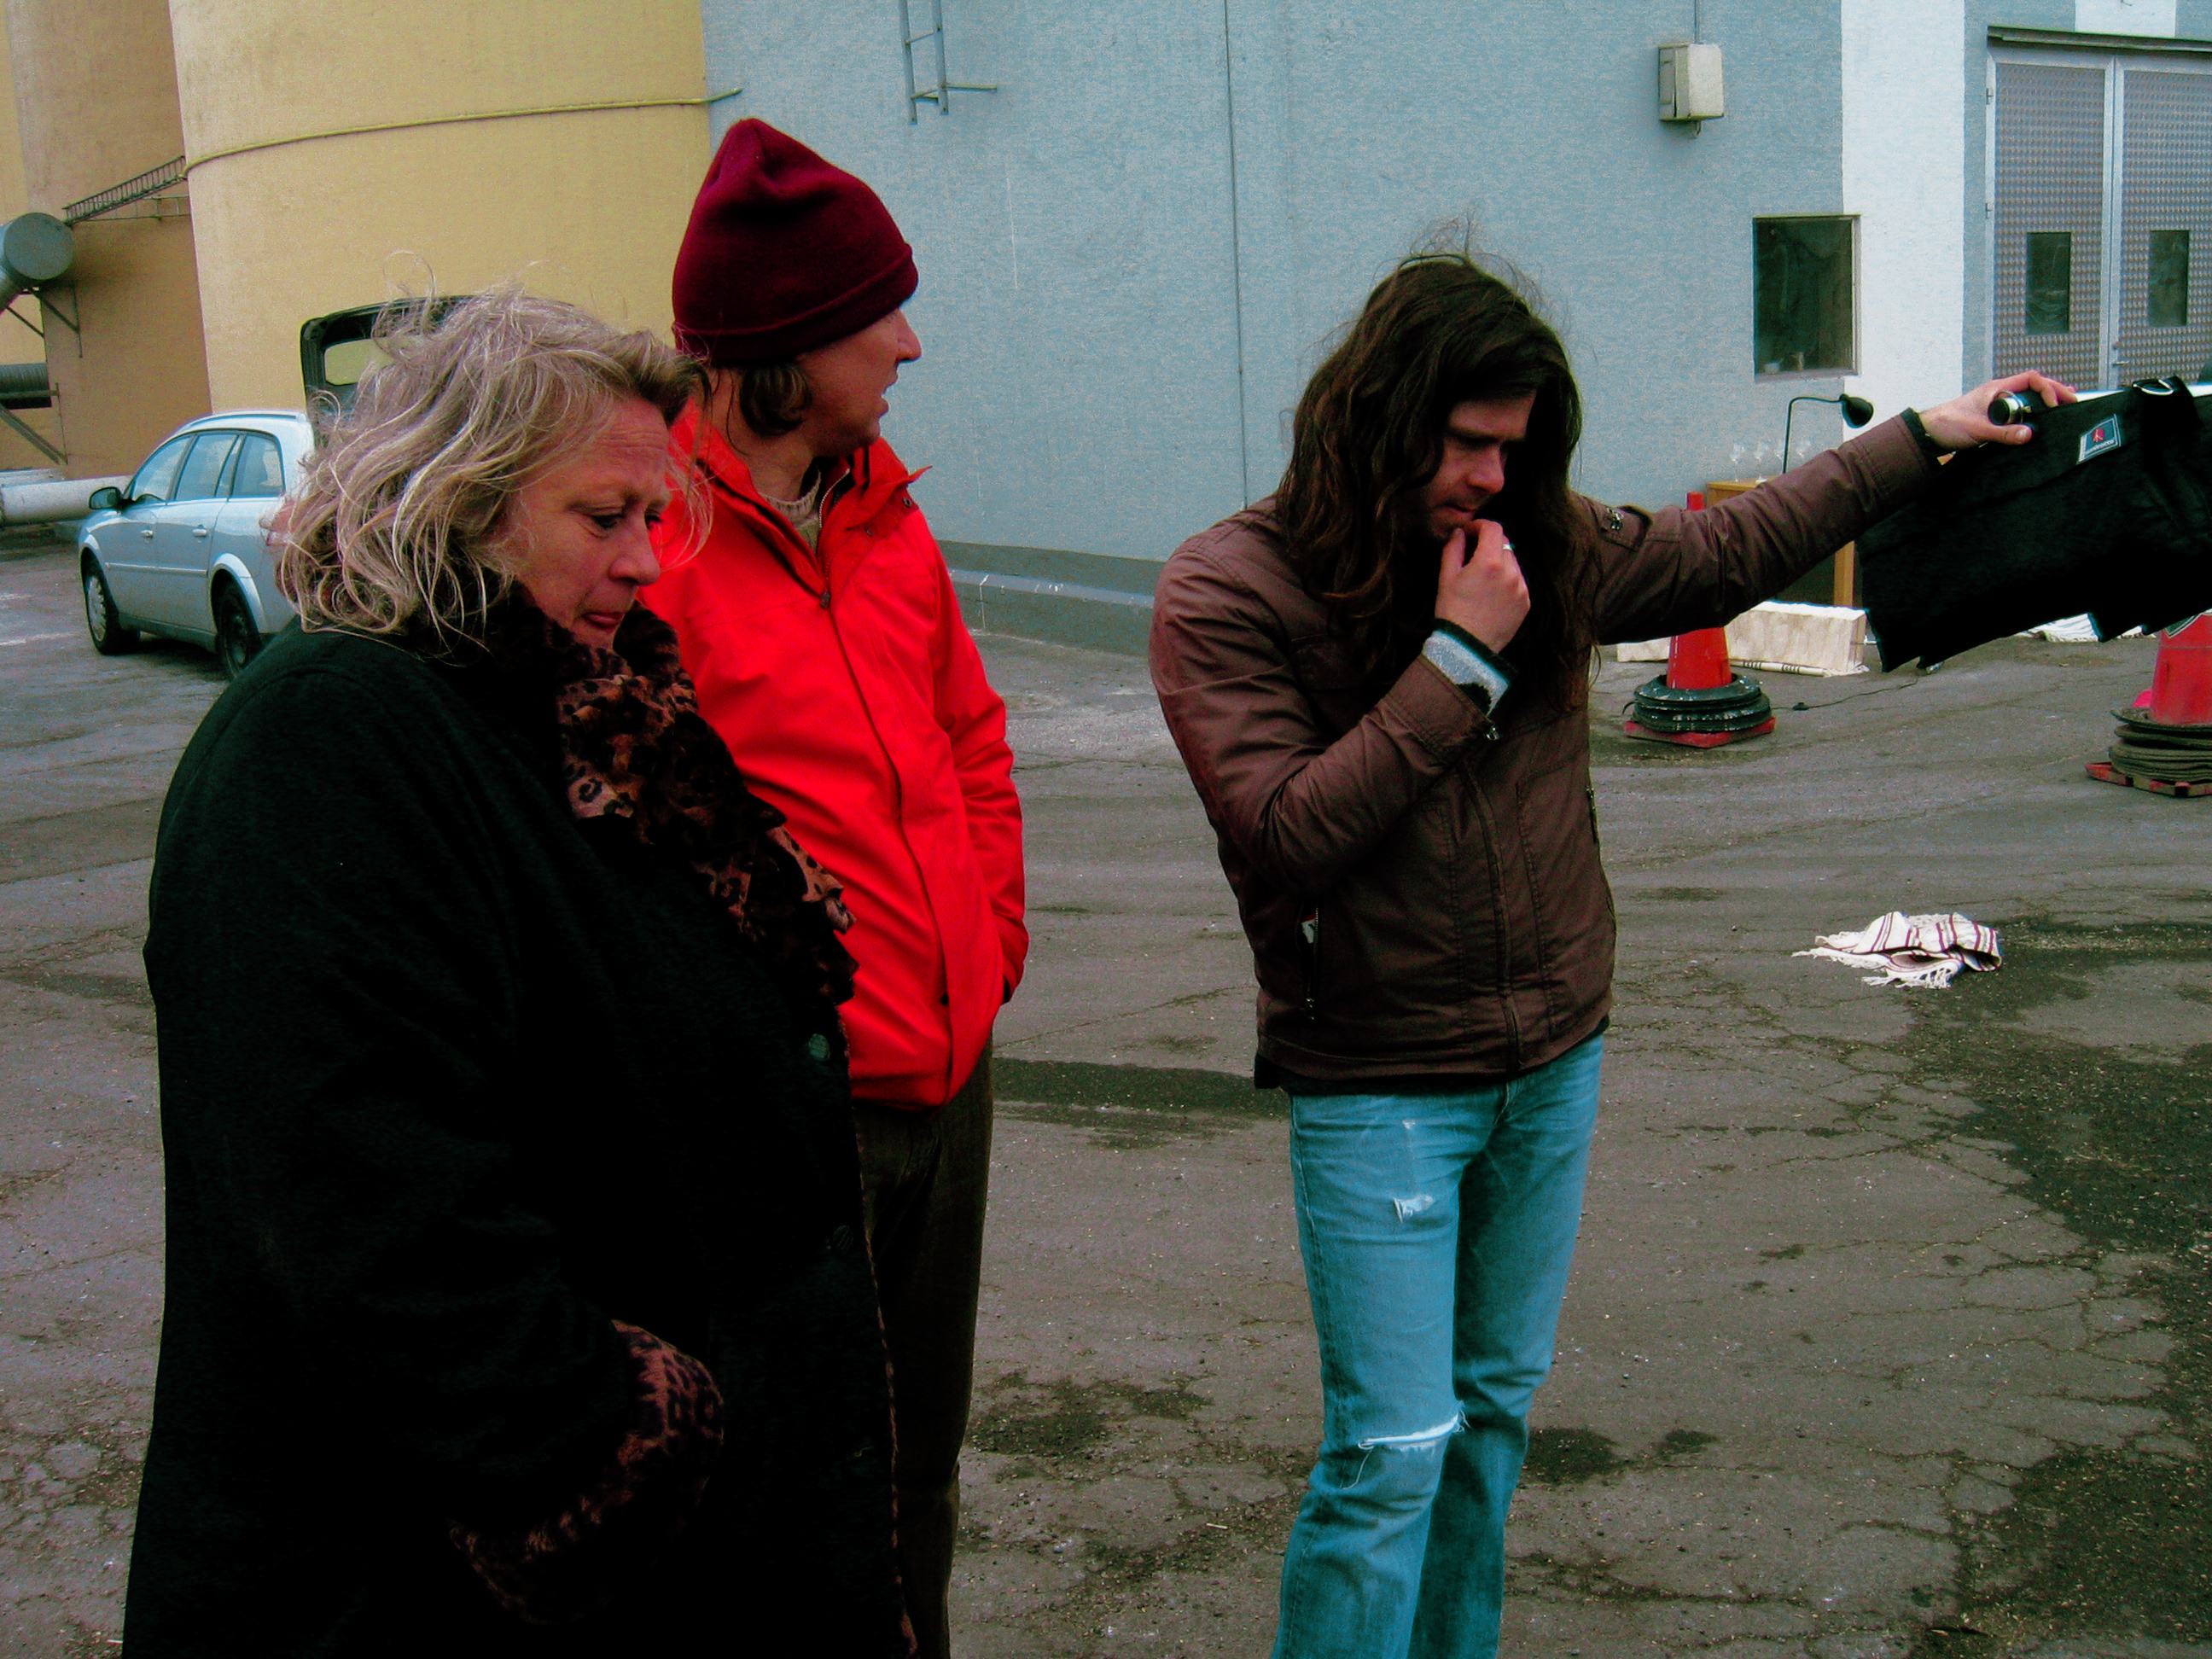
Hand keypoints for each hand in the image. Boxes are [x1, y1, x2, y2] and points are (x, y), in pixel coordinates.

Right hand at [1435, 519, 1527, 652]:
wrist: (1468, 647)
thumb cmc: (1453, 611)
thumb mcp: (1446, 577)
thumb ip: (1453, 548)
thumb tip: (1460, 532)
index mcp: (1489, 562)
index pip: (1493, 529)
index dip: (1480, 525)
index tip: (1470, 533)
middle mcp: (1511, 572)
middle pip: (1504, 544)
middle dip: (1488, 545)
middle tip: (1472, 556)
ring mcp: (1521, 588)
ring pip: (1512, 562)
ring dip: (1499, 562)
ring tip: (1483, 579)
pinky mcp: (1526, 602)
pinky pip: (1518, 581)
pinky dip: (1507, 580)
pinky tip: (1492, 594)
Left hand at [1917, 371, 2078, 449]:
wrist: (1928, 432)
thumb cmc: (1948, 425)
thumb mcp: (1978, 430)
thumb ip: (2003, 433)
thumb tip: (2030, 435)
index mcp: (1997, 389)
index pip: (2031, 379)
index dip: (2047, 389)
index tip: (2054, 405)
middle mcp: (2000, 393)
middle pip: (2034, 386)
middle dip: (2055, 392)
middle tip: (2073, 402)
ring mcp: (1998, 404)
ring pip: (2028, 397)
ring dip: (2047, 400)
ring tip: (2066, 405)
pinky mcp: (1995, 416)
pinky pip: (2020, 409)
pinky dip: (2035, 411)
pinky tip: (2044, 417)